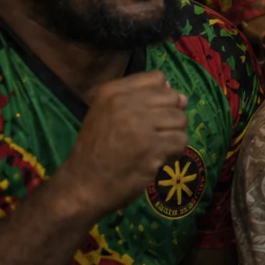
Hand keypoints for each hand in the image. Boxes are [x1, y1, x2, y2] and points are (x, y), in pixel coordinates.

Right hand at [57, 71, 189, 218]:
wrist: (81, 186)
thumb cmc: (96, 150)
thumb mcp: (107, 114)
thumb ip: (140, 99)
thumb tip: (182, 95)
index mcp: (112, 91)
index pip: (157, 77)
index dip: (161, 95)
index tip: (150, 113)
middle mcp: (125, 103)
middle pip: (173, 97)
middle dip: (170, 117)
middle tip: (154, 134)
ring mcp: (139, 124)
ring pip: (181, 119)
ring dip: (173, 135)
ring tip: (155, 148)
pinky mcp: (151, 146)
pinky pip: (181, 140)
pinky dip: (174, 152)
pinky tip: (158, 160)